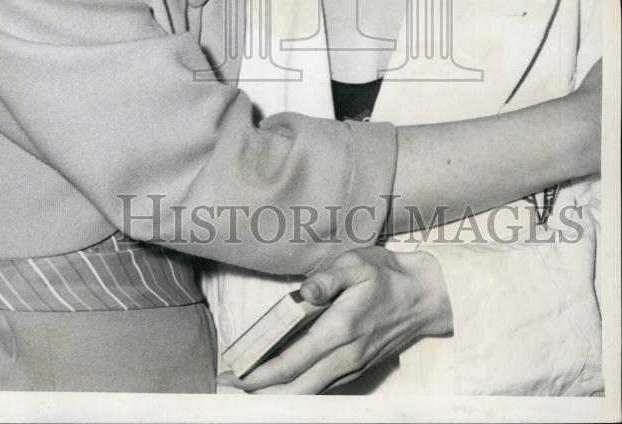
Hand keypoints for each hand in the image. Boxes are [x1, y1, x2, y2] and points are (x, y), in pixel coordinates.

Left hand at [219, 246, 452, 393]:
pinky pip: (325, 387)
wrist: (424, 296)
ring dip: (280, 394)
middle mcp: (346, 355)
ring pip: (311, 392)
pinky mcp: (359, 368)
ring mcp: (354, 366)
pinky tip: (284, 385)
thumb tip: (303, 292)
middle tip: (231, 386)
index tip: (236, 373)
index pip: (293, 361)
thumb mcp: (356, 263)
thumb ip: (327, 279)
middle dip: (263, 391)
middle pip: (297, 387)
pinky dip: (300, 390)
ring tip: (250, 388)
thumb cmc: (386, 275)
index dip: (261, 372)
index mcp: (340, 328)